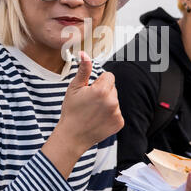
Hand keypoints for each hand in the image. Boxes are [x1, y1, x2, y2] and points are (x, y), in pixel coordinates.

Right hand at [42, 51, 123, 178]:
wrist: (72, 136)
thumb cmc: (71, 111)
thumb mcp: (74, 88)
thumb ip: (83, 70)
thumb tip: (84, 54)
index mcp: (102, 90)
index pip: (109, 76)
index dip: (98, 82)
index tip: (90, 90)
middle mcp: (112, 101)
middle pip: (112, 88)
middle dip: (103, 91)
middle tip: (90, 102)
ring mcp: (117, 113)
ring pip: (114, 100)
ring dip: (107, 103)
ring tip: (93, 111)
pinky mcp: (119, 123)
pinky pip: (117, 112)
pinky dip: (110, 114)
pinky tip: (98, 119)